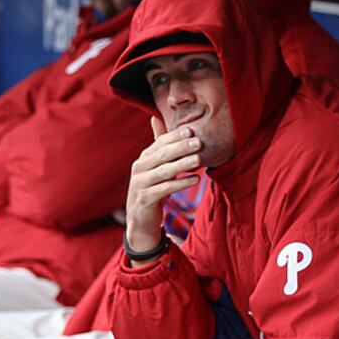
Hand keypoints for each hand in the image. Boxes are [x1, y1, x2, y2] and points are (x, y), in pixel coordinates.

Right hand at [125, 117, 200, 265]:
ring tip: (199, 160)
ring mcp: (140, 184)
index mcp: (144, 158)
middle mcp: (140, 168)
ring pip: (164, 171)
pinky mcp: (144, 199)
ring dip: (182, 165)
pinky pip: (164, 189)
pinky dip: (180, 183)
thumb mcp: (156, 167)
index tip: (191, 129)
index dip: (175, 136)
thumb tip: (155, 118)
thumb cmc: (152, 189)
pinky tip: (195, 180)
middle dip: (181, 147)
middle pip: (162, 155)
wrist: (141, 220)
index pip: (160, 143)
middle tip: (198, 142)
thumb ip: (158, 145)